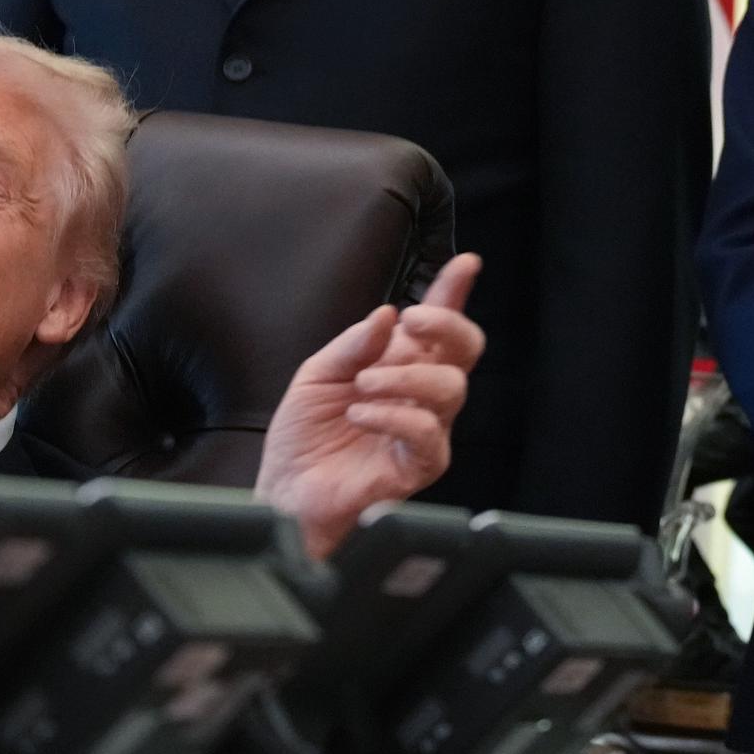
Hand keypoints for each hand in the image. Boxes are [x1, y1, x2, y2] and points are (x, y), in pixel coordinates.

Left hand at [256, 254, 483, 559]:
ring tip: (363, 385)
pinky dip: (393, 414)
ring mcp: (424, 428)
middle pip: (465, 348)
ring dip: (405, 376)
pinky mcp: (418, 464)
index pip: (436, 323)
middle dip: (446, 324)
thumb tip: (387, 315)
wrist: (287, 490)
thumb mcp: (316, 375)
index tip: (465, 263)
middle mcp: (418, 392)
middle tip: (410, 322)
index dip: (454, 290)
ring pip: (451, 387)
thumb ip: (353, 344)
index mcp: (397, 363)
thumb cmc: (304, 436)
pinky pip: (426, 432)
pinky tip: (361, 414)